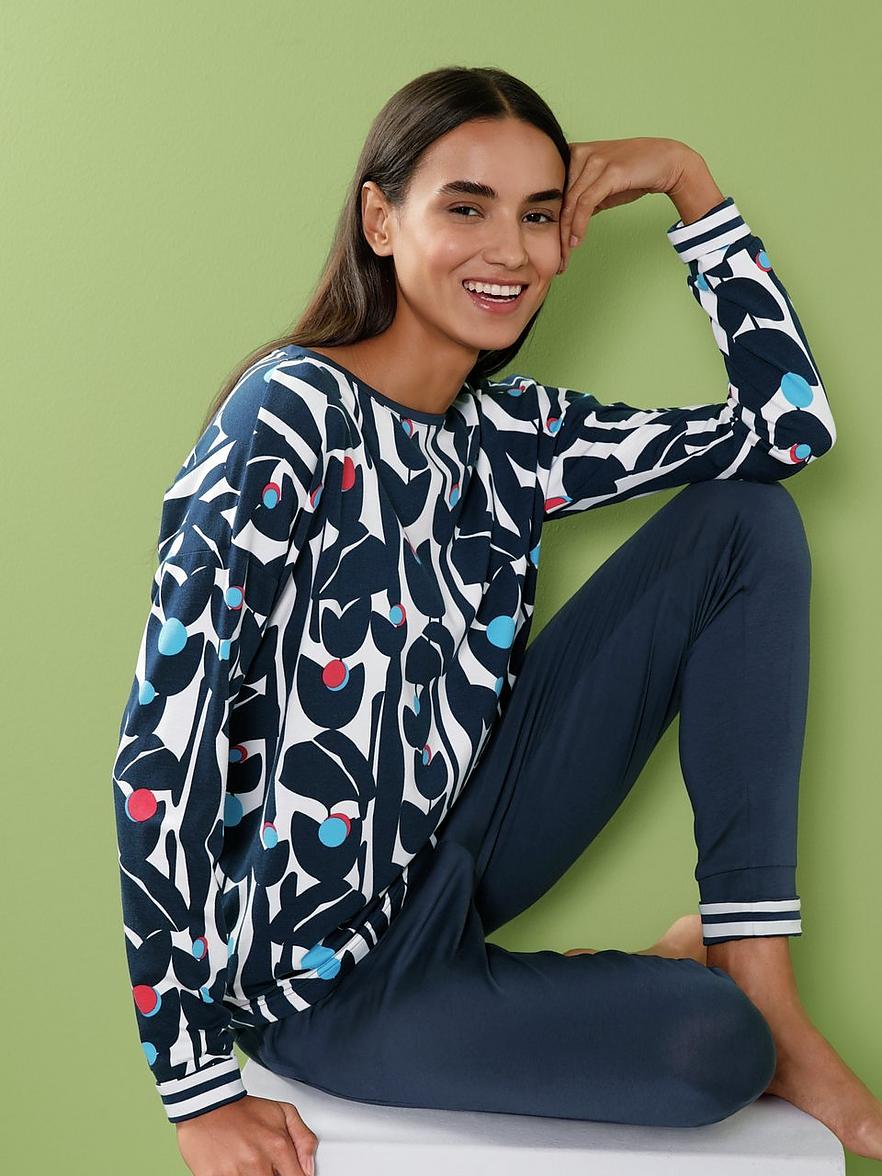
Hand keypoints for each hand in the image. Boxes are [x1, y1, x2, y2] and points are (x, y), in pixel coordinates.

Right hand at [176, 1094, 317, 1175]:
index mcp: (278, 1146)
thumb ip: (304, 1139)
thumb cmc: (244, 1111)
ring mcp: (236, 1172)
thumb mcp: (283, 1112)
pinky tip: (235, 1168)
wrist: (207, 1104)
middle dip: (272, 1175)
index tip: (288, 1174)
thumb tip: (310, 1167)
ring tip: (248, 1164)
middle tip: (265, 1166)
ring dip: (253, 1175)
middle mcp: (258, 1162)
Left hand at [557, 137, 701, 272]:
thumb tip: (566, 221)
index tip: (552, 245)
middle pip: (559, 199)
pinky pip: (585, 204)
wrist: (666, 161)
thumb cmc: (633, 173)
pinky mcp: (609, 172)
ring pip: (570, 203)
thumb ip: (582, 198)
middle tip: (556, 257)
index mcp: (574, 153)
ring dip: (566, 234)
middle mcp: (581, 152)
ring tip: (565, 255)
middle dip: (557, 232)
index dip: (549, 220)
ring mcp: (595, 160)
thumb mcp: (601, 186)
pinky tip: (576, 241)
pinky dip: (579, 225)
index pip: (553, 191)